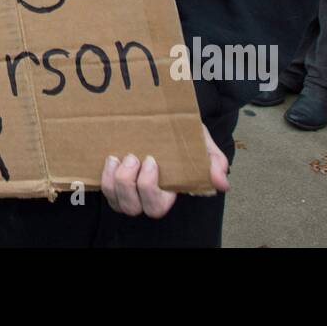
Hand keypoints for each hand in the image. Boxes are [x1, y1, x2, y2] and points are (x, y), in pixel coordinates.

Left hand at [100, 123, 229, 218]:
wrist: (166, 118)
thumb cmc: (185, 135)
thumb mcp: (202, 143)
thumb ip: (213, 161)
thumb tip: (222, 183)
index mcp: (168, 191)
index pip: (156, 206)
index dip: (149, 188)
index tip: (151, 161)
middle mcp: (146, 196)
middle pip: (133, 207)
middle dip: (129, 184)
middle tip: (134, 157)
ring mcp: (129, 190)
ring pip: (116, 202)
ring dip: (114, 181)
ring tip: (118, 157)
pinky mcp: (114, 181)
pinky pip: (105, 190)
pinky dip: (104, 177)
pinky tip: (110, 159)